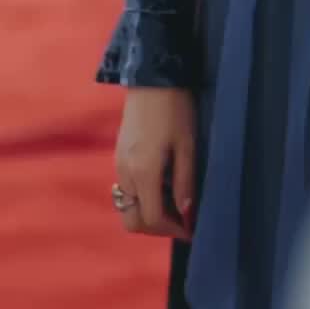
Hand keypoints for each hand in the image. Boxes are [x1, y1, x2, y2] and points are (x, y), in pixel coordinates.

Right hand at [113, 87, 196, 239]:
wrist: (151, 77)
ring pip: (127, 207)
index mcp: (144, 172)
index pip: (152, 219)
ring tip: (173, 203)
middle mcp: (125, 173)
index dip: (173, 230)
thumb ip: (185, 182)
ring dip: (148, 213)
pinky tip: (162, 186)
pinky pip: (126, 190)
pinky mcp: (118, 156)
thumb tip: (186, 213)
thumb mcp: (187, 145)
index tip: (191, 230)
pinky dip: (142, 198)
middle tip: (180, 222)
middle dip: (156, 228)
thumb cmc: (174, 108)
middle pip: (132, 221)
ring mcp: (118, 165)